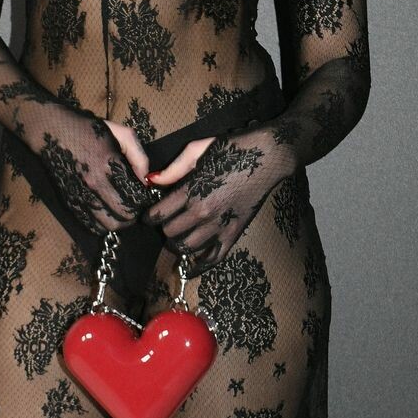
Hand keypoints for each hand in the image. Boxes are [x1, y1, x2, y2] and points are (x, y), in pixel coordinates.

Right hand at [25, 103, 151, 235]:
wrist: (51, 131)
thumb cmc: (88, 129)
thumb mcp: (120, 133)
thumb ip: (139, 156)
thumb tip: (146, 181)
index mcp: (109, 164)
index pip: (136, 195)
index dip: (144, 199)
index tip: (144, 194)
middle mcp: (95, 183)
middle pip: (125, 214)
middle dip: (135, 213)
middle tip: (135, 206)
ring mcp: (81, 194)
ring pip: (109, 225)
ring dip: (120, 222)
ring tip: (122, 213)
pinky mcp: (70, 201)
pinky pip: (92, 225)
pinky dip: (103, 225)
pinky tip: (106, 214)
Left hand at [142, 127, 295, 272]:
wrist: (267, 157)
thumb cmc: (232, 149)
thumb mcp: (197, 150)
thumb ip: (173, 169)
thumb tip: (151, 180)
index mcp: (191, 190)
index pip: (158, 214)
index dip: (149, 216)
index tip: (149, 216)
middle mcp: (203, 212)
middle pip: (170, 233)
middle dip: (164, 228)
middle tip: (167, 222)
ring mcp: (219, 225)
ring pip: (187, 248)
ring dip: (178, 245)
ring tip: (178, 238)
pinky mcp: (234, 233)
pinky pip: (214, 258)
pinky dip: (199, 267)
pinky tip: (191, 268)